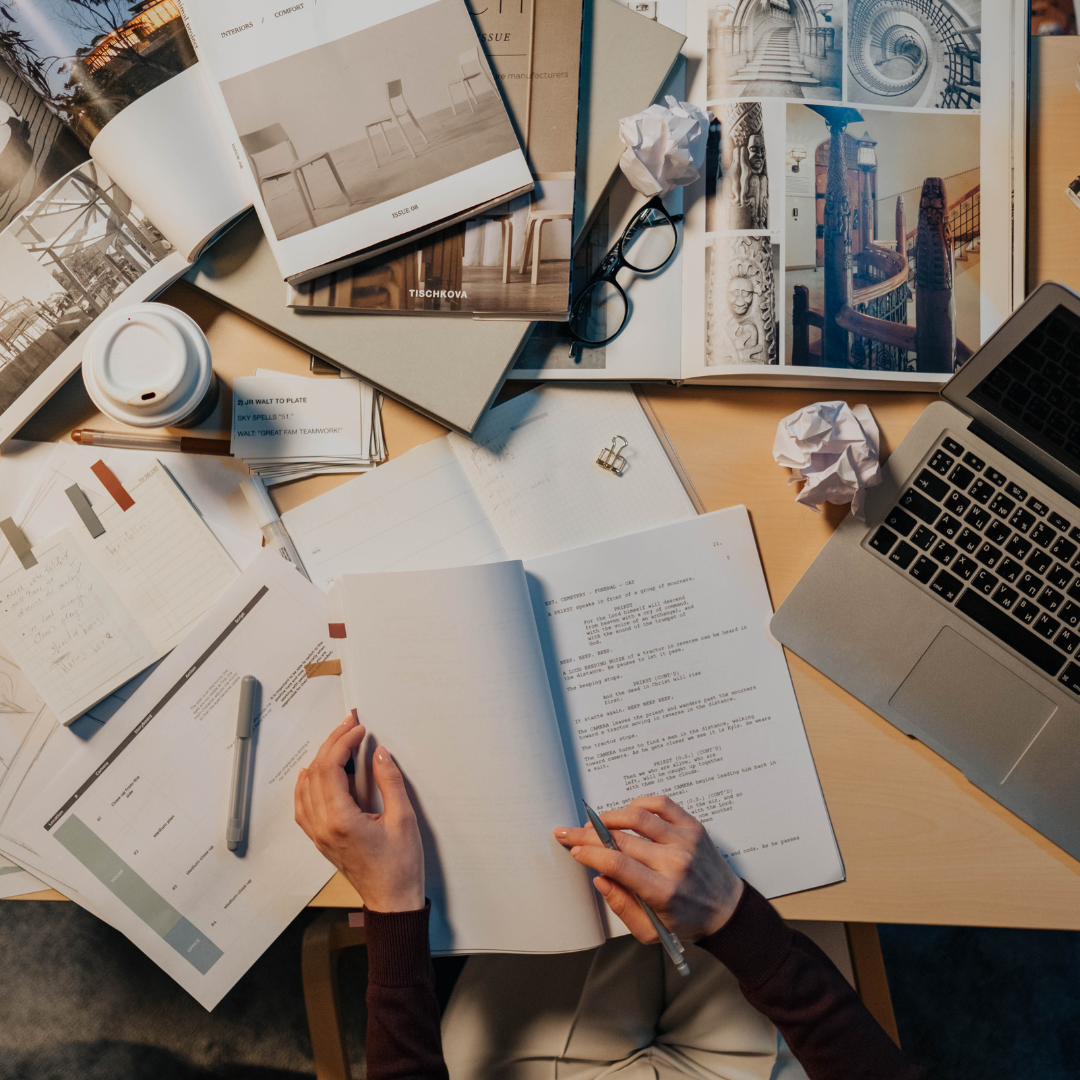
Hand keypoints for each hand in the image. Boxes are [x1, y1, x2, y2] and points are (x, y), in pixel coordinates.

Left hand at [294, 713, 424, 911]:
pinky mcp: (321, 839)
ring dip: (320, 760)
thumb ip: (389, 782)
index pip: (330, 769)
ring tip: (338, 742)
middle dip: (333, 743)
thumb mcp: (403, 819)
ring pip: (306, 787)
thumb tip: (379, 753)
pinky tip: (312, 773)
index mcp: (341, 821)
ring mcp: (318, 835)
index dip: (343, 743)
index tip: (359, 729)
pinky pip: (303, 806)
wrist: (391, 901)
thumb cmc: (400, 866)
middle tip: (350, 725)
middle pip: (316, 773)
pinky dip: (306, 784)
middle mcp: (323, 827)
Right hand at [554, 796, 742, 942]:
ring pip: (637, 816)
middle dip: (589, 835)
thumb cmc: (688, 921)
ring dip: (610, 817)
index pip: (618, 865)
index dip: (591, 853)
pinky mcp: (693, 827)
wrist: (726, 910)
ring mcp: (686, 841)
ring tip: (596, 824)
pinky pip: (661, 804)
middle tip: (573, 834)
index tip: (575, 849)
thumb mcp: (651, 931)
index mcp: (663, 892)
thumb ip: (621, 906)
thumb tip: (600, 877)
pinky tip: (627, 812)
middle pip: (622, 839)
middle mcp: (675, 862)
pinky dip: (639, 804)